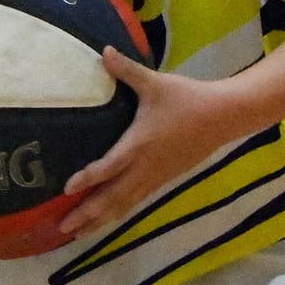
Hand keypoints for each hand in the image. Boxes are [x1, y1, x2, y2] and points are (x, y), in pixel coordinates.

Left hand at [58, 49, 232, 237]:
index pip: (110, 166)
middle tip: (63, 229)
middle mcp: (145, 166)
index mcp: (140, 143)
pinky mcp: (162, 179)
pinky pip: (135, 201)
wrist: (222, 116)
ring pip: (124, 204)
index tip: (67, 188)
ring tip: (78, 234)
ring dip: (100, 220)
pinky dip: (117, 213)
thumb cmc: (186, 98)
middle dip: (87, 214)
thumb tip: (103, 51)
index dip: (88, 178)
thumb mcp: (154, 82)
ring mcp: (155, 176)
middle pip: (113, 197)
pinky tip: (106, 220)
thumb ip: (126, 70)